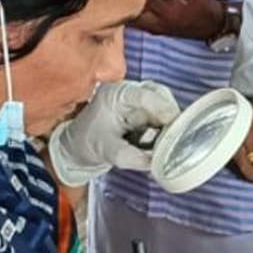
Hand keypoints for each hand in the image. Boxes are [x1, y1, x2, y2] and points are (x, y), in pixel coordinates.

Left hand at [48, 80, 180, 186]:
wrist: (79, 149)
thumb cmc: (87, 144)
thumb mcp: (107, 152)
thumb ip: (129, 156)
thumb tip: (154, 161)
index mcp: (116, 94)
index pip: (145, 95)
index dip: (162, 108)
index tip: (173, 125)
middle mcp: (129, 91)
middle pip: (160, 95)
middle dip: (169, 116)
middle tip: (174, 137)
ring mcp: (137, 100)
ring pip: (164, 105)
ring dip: (168, 124)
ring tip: (165, 142)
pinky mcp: (143, 110)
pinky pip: (161, 116)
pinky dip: (164, 128)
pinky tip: (161, 141)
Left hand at [134, 0, 225, 40]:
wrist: (214, 26)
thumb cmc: (206, 5)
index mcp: (169, 11)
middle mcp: (159, 22)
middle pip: (131, 10)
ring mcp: (156, 28)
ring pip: (131, 20)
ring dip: (123, 7)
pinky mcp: (156, 31)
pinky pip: (136, 24)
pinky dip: (129, 14)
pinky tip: (125, 4)